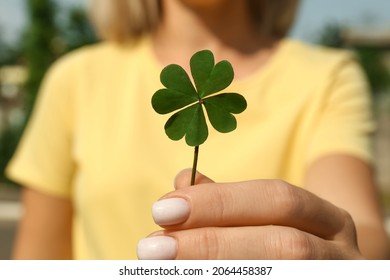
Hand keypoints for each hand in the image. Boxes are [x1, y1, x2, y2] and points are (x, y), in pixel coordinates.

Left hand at [137, 169, 363, 258]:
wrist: (325, 272)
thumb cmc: (286, 241)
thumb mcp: (267, 218)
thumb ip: (228, 202)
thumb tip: (183, 180)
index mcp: (328, 219)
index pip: (277, 199)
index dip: (220, 201)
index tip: (163, 208)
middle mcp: (342, 254)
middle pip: (283, 243)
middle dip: (212, 242)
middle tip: (153, 247)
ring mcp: (337, 279)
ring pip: (278, 271)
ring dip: (213, 268)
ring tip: (163, 265)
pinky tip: (189, 277)